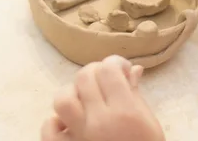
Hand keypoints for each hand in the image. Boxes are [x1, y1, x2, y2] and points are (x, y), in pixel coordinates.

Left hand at [41, 55, 163, 140]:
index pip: (109, 69)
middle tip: (105, 83)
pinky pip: (48, 129)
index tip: (122, 71)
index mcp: (126, 112)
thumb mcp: (149, 124)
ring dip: (73, 94)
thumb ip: (136, 95)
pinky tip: (69, 124)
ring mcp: (80, 137)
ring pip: (62, 99)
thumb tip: (133, 69)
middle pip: (84, 77)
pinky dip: (55, 123)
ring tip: (86, 101)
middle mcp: (100, 122)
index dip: (115, 63)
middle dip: (95, 74)